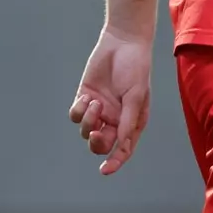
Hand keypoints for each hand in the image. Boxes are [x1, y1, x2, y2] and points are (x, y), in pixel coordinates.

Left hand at [69, 26, 152, 175]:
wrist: (122, 43)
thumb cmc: (136, 67)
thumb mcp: (137, 94)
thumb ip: (128, 119)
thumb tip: (120, 142)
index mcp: (132, 121)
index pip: (123, 148)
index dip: (115, 161)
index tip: (104, 170)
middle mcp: (115, 119)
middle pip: (101, 144)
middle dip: (97, 142)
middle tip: (96, 133)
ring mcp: (99, 110)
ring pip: (86, 130)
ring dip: (88, 121)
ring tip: (95, 103)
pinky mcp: (84, 98)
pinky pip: (76, 115)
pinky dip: (79, 110)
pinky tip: (87, 98)